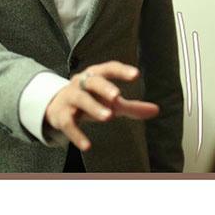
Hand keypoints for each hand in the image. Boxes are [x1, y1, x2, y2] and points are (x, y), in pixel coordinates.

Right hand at [44, 61, 159, 150]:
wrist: (58, 106)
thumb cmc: (91, 99)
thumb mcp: (111, 101)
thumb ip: (132, 106)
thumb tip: (156, 110)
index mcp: (95, 75)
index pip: (109, 68)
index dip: (121, 71)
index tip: (136, 74)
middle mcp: (81, 82)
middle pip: (93, 81)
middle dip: (104, 87)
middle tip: (117, 96)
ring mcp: (70, 97)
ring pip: (80, 99)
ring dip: (94, 107)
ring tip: (108, 116)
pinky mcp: (61, 115)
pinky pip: (68, 123)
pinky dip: (77, 134)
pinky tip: (87, 146)